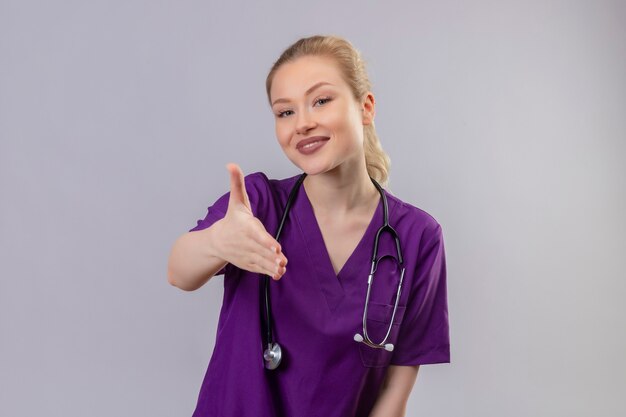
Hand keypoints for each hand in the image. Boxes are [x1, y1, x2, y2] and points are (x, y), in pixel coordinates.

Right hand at [212, 163, 287, 279]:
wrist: (216, 242)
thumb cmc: (232, 219)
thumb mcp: (235, 201)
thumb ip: (237, 183)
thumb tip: (231, 164)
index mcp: (245, 227)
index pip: (256, 234)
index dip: (265, 240)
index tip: (275, 246)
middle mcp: (245, 242)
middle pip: (260, 249)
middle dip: (271, 255)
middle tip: (282, 260)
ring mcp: (247, 254)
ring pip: (261, 261)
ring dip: (271, 266)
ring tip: (282, 268)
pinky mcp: (248, 263)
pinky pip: (259, 268)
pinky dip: (268, 272)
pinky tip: (278, 274)